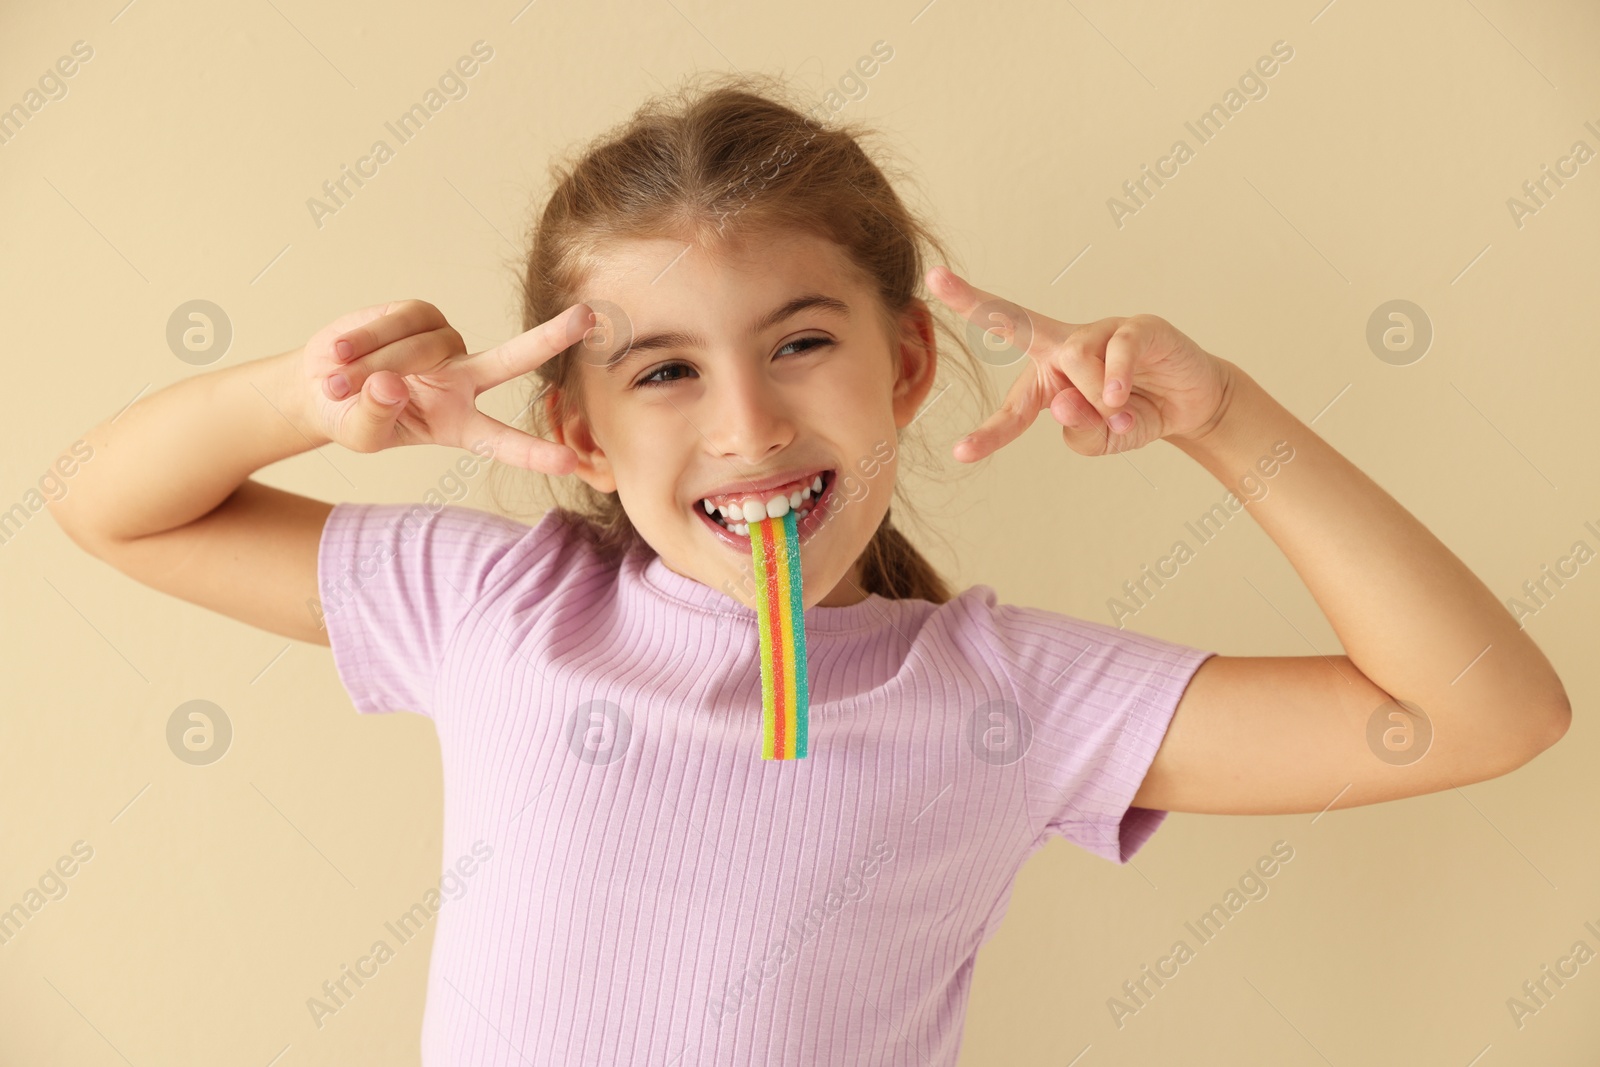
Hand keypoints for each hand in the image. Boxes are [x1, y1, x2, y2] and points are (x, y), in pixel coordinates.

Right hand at [292, 299, 595, 472]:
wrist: (319, 382)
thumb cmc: (350, 416)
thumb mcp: (361, 434)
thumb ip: (375, 416)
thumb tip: (390, 385)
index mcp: (459, 424)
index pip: (502, 440)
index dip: (534, 453)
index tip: (570, 462)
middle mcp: (465, 380)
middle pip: (512, 358)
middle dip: (549, 337)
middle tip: (587, 318)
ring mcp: (445, 344)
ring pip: (419, 349)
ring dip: (370, 367)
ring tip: (336, 383)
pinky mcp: (421, 314)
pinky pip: (398, 323)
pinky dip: (364, 341)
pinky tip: (341, 353)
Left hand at [926, 267, 1235, 460]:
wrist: (1194, 404)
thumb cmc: (1138, 415)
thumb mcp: (1106, 439)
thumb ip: (1081, 432)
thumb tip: (1064, 402)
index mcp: (1049, 378)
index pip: (1013, 407)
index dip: (990, 434)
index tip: (960, 454)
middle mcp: (1065, 348)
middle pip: (1014, 322)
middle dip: (974, 302)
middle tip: (936, 280)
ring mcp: (1100, 332)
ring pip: (1075, 359)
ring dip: (1095, 397)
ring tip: (1121, 415)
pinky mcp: (1137, 326)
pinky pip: (1116, 347)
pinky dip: (1114, 375)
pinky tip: (1118, 396)